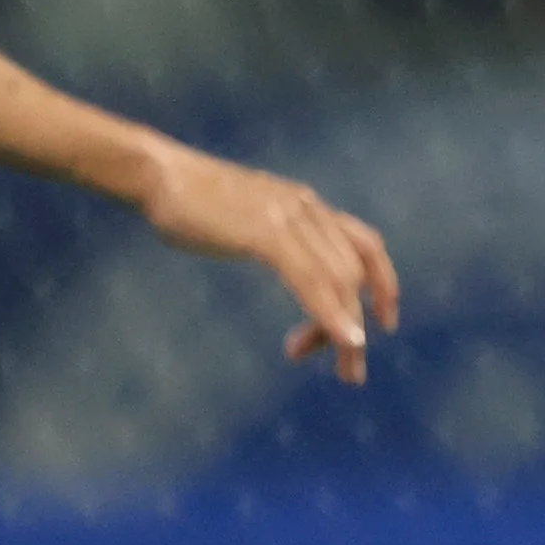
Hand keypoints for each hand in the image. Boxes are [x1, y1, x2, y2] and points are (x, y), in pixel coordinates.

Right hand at [138, 145, 400, 381]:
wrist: (160, 174)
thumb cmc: (192, 202)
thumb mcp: (248, 220)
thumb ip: (274, 239)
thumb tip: (285, 264)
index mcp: (307, 206)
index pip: (364, 247)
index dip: (384, 284)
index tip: (385, 322)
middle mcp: (308, 209)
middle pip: (355, 273)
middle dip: (357, 324)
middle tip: (348, 368)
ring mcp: (289, 218)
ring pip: (340, 280)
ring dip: (349, 331)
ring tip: (348, 370)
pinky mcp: (267, 232)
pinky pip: (311, 279)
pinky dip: (332, 313)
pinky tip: (343, 339)